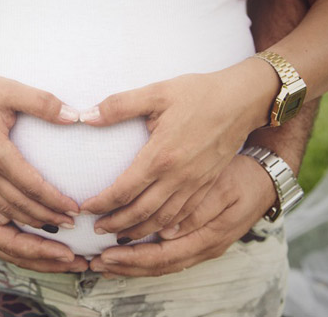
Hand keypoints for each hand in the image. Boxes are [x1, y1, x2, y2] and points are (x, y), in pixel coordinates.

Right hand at [0, 70, 80, 229]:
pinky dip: (10, 214)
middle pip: (19, 204)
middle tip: (72, 224)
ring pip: (4, 208)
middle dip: (47, 217)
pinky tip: (22, 218)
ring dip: (30, 220)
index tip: (74, 208)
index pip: (31, 185)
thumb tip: (73, 116)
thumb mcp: (10, 90)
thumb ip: (43, 103)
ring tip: (53, 226)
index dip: (54, 199)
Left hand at [80, 58, 275, 241]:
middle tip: (96, 230)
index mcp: (160, 156)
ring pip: (163, 219)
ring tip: (120, 235)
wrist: (242, 100)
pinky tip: (156, 229)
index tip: (85, 208)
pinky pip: (184, 215)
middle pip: (141, 212)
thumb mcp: (156, 92)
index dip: (102, 203)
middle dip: (116, 224)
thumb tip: (86, 116)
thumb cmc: (199, 93)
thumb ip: (119, 105)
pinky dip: (165, 227)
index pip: (123, 190)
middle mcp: (178, 177)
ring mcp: (195, 183)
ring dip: (139, 231)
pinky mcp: (207, 184)